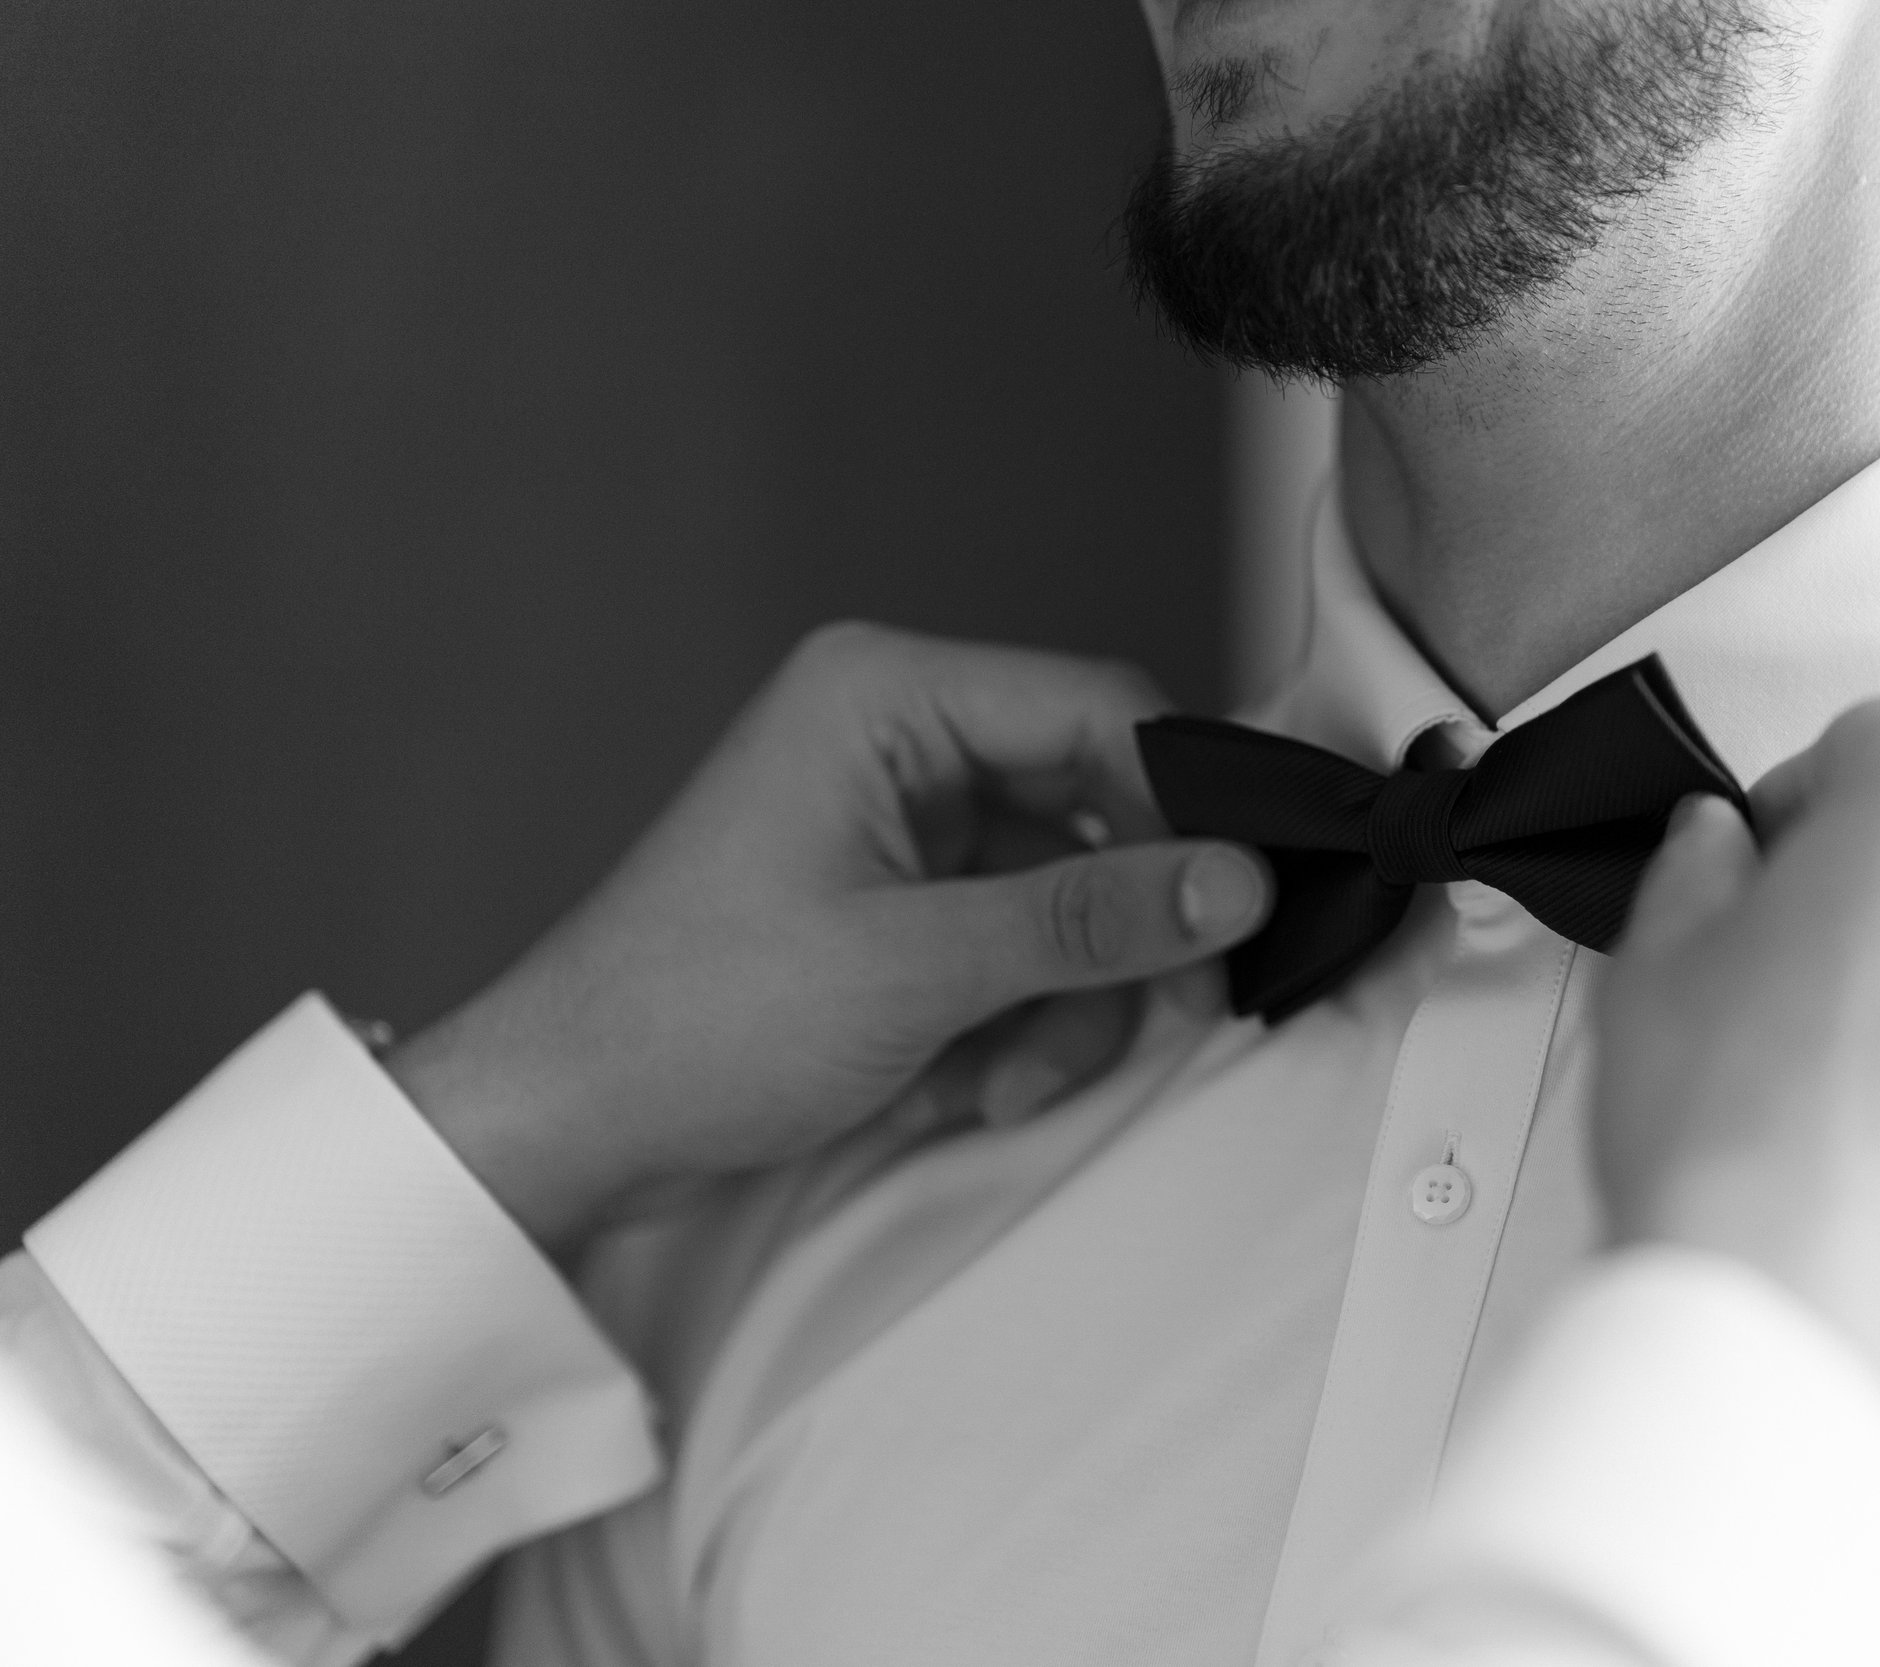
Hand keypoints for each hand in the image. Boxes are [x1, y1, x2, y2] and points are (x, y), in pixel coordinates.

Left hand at [386, 624, 1270, 1254]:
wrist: (570, 1124)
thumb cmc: (691, 1021)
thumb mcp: (914, 969)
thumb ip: (1087, 920)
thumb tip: (1237, 883)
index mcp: (884, 695)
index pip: (1098, 710)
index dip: (1179, 811)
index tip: (1230, 912)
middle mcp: (898, 738)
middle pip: (1096, 810)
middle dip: (1109, 940)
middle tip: (1147, 1024)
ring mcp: (900, 824)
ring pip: (1069, 895)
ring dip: (1063, 1004)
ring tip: (1005, 1084)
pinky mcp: (900, 902)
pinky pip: (1019, 945)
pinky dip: (1017, 1022)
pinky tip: (967, 1086)